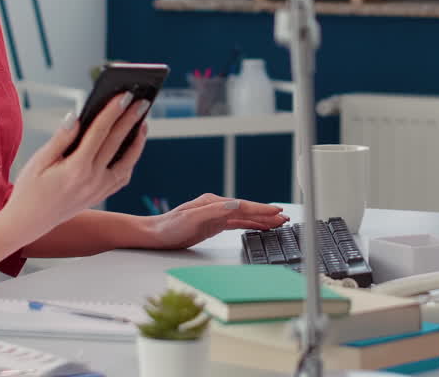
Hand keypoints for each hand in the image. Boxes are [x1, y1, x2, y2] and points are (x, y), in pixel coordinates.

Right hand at [2, 94, 149, 240]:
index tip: (124, 95)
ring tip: (142, 122)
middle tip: (143, 101)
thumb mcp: (38, 161)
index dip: (113, 111)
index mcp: (75, 168)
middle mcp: (92, 180)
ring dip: (137, 141)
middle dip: (131, 119)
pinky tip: (131, 147)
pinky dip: (130, 161)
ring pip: (127, 162)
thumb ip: (60, 139)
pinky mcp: (100, 196)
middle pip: (117, 143)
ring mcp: (99, 190)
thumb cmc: (29, 189)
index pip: (100, 132)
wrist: (28, 223)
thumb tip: (77, 117)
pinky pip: (122, 177)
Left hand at [150, 193, 288, 249]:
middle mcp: (217, 206)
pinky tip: (257, 227)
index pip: (243, 205)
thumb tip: (237, 205)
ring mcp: (215, 215)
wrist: (154, 234)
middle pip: (247, 210)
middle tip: (284, 218)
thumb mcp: (193, 218)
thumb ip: (216, 211)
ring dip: (260, 219)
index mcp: (214, 203)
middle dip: (266, 214)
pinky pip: (236, 223)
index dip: (262, 209)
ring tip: (277, 222)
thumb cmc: (170, 227)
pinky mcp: (213, 224)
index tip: (277, 211)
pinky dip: (249, 224)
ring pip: (244, 217)